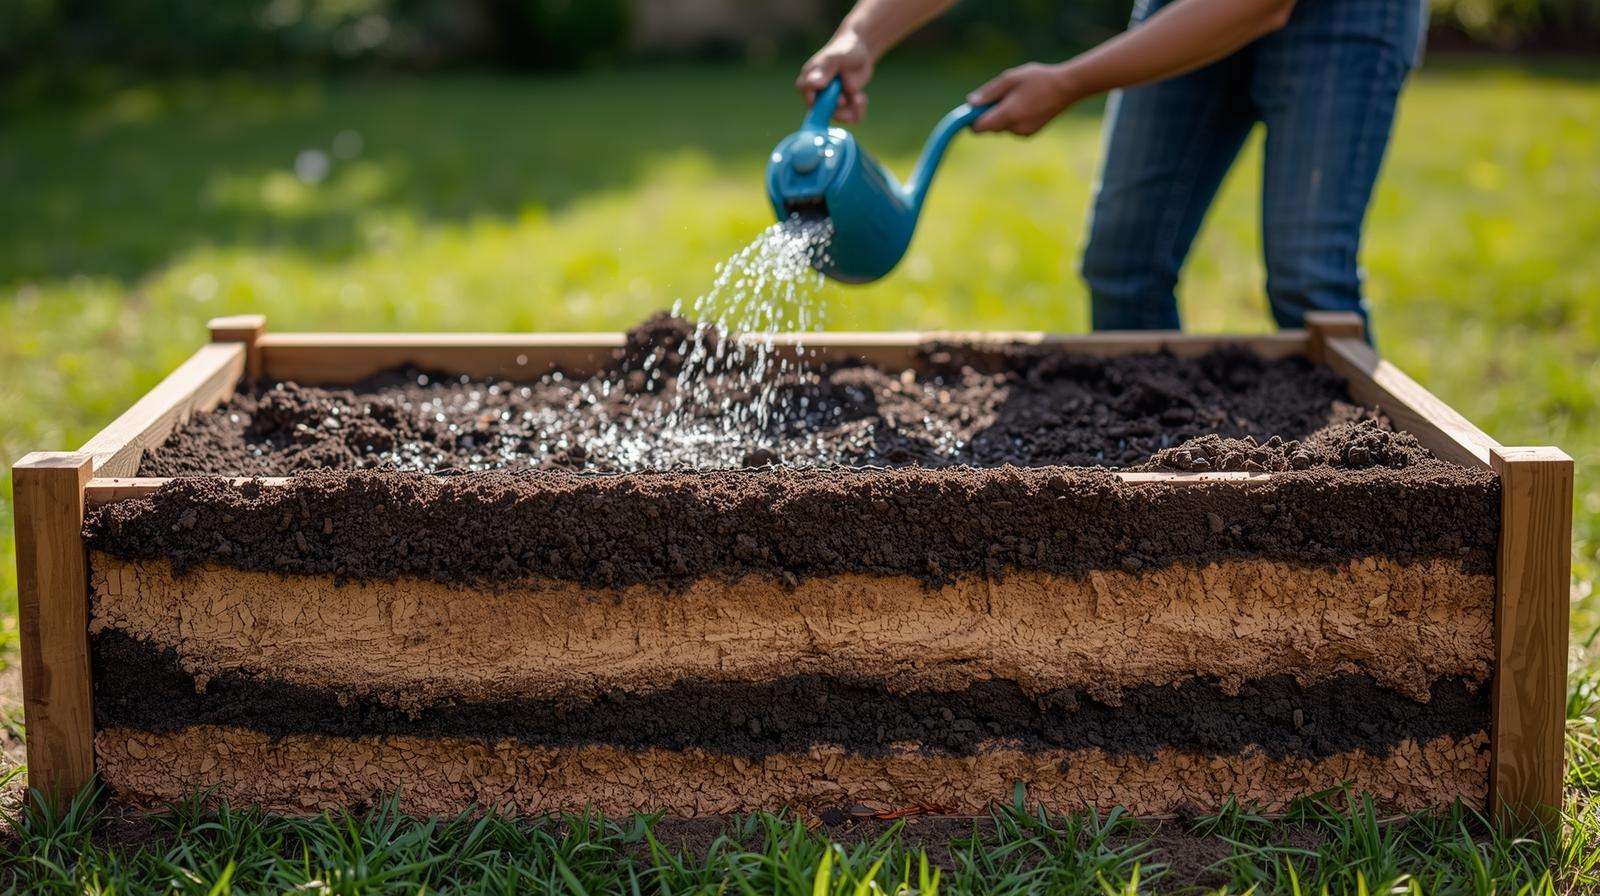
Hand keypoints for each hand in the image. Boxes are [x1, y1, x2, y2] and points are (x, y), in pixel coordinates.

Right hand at [796, 30, 875, 122]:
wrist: (860, 51)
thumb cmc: (844, 50)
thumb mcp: (834, 58)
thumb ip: (823, 71)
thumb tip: (812, 84)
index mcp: (808, 82)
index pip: (809, 100)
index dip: (823, 102)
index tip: (836, 93)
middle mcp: (817, 95)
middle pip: (825, 114)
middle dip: (840, 107)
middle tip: (848, 96)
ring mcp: (831, 103)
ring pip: (840, 118)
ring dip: (852, 108)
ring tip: (859, 97)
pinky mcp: (844, 107)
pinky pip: (851, 118)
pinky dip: (859, 110)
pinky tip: (861, 98)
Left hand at [968, 63, 1084, 135]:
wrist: (1067, 88)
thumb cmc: (1038, 79)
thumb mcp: (1010, 79)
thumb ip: (989, 93)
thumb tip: (970, 103)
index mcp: (1008, 114)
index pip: (979, 128)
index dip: (971, 119)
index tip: (973, 108)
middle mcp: (1015, 128)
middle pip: (989, 128)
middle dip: (988, 115)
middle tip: (999, 96)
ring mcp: (1023, 133)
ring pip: (1001, 128)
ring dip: (1001, 116)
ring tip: (1017, 97)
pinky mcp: (1030, 133)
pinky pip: (1012, 128)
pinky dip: (1012, 119)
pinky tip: (1025, 104)